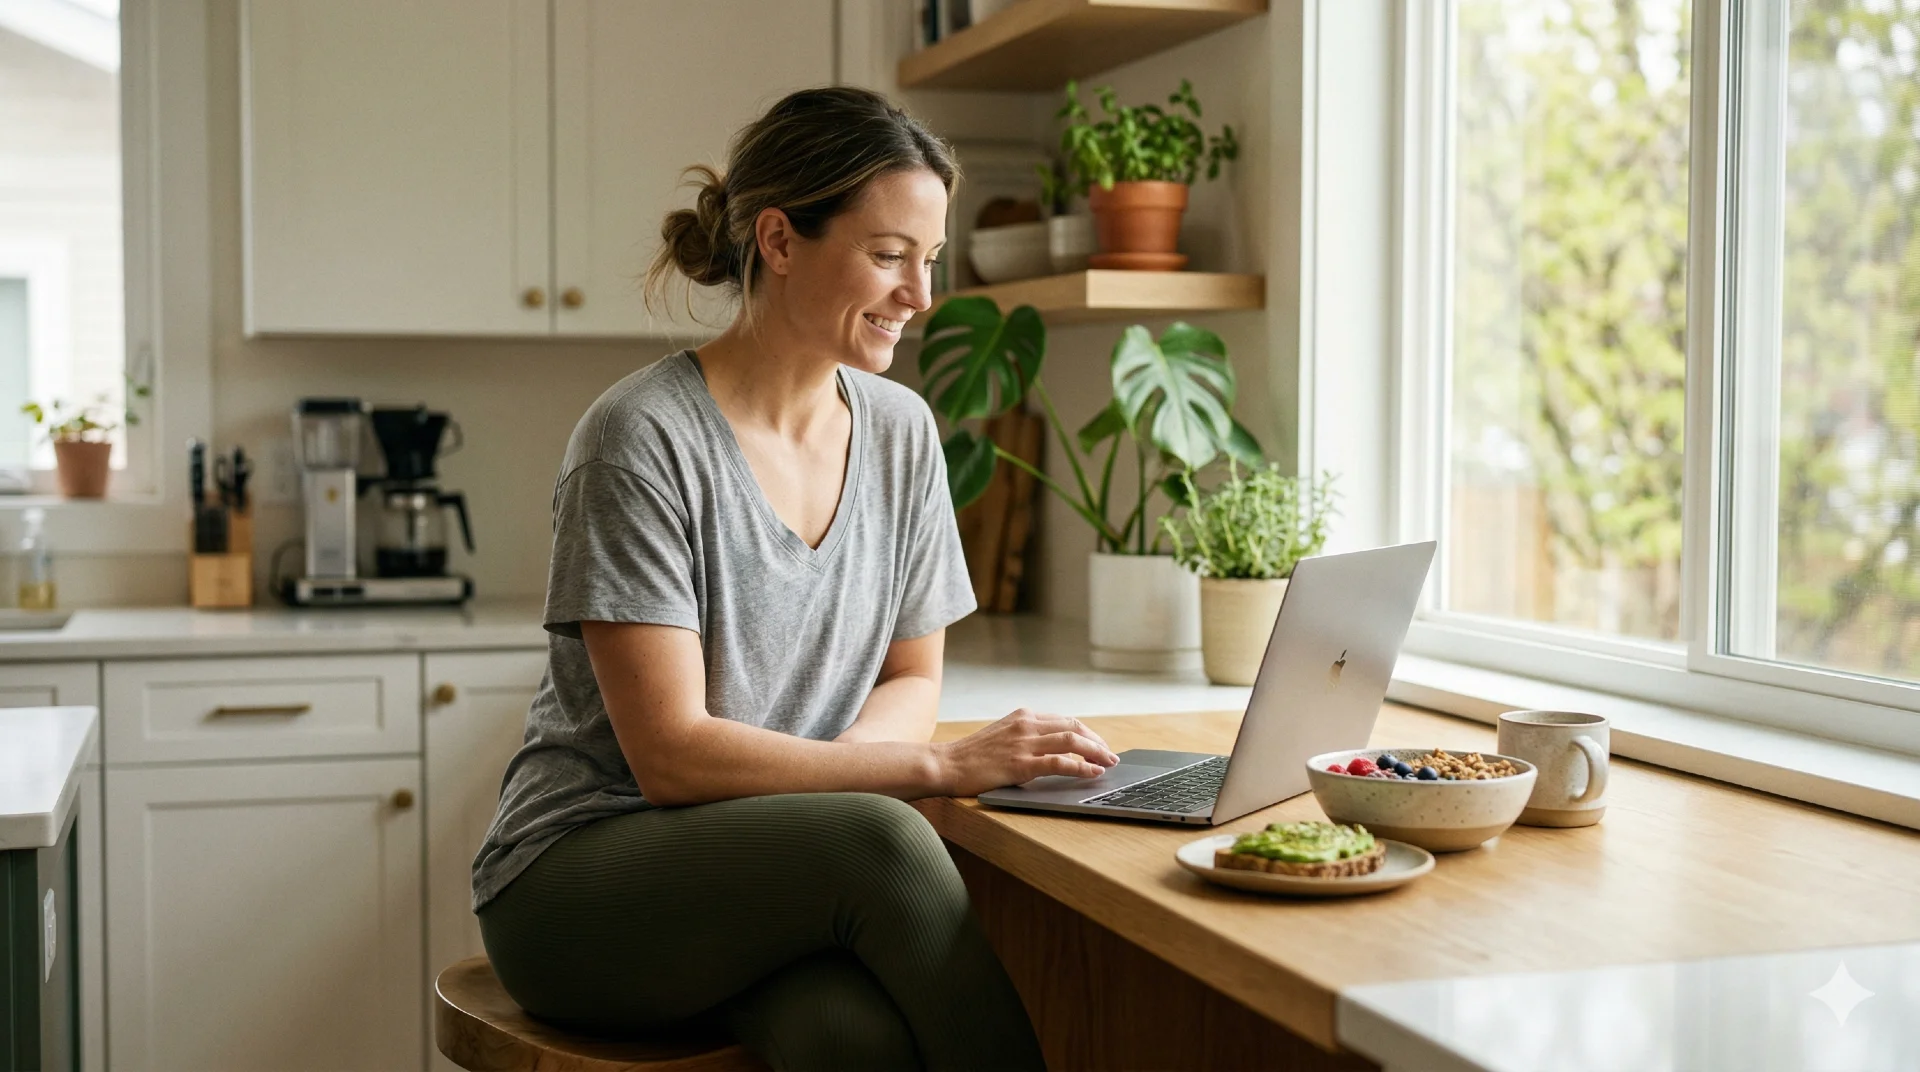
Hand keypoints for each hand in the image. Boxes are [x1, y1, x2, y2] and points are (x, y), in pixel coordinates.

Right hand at [932, 709, 1118, 796]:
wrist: (945, 764)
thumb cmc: (972, 756)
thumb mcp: (1002, 736)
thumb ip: (1025, 737)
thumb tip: (1051, 749)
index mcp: (1023, 716)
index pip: (1065, 720)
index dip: (1087, 733)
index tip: (1100, 745)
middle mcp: (1026, 724)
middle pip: (1074, 727)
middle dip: (1097, 742)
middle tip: (1111, 756)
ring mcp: (1024, 743)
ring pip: (1072, 741)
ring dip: (1096, 752)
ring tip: (1109, 764)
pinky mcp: (1020, 764)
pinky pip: (1059, 762)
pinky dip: (1081, 767)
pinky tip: (1092, 773)